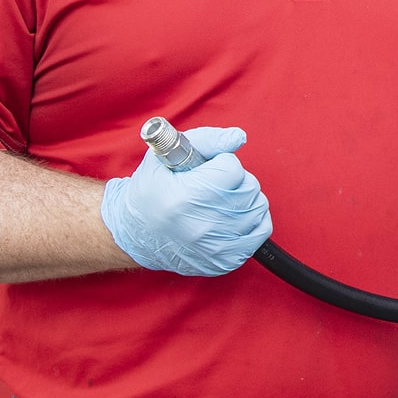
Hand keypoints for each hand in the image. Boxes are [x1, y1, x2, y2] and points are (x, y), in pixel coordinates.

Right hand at [100, 126, 271, 275]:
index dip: (221, 163)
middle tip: (213, 185)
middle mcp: (202, 226)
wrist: (135, 236)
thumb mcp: (165, 157)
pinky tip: (232, 216)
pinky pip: (261, 231)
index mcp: (185, 198)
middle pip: (249, 187)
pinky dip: (253, 220)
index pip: (232, 168)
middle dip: (234, 180)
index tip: (206, 170)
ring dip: (244, 198)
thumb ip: (206, 140)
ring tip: (220, 200)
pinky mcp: (226, 261)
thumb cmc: (150, 193)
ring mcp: (216, 247)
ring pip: (258, 207)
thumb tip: (238, 137)